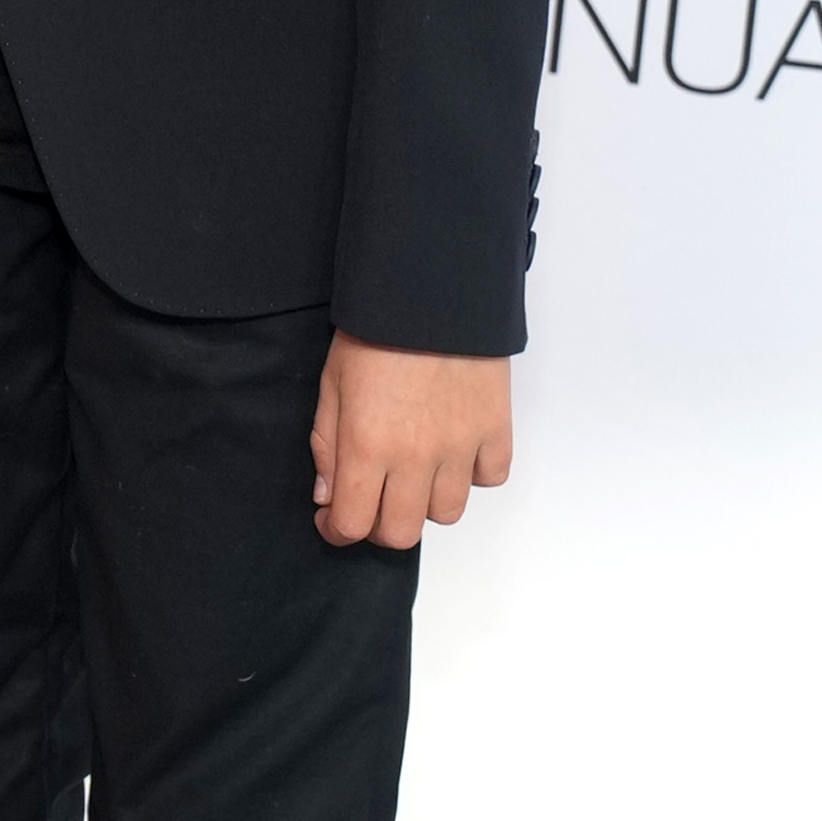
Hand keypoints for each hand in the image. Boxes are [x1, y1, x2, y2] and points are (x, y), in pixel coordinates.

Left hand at [310, 335, 510, 549]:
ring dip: (426, 502)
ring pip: (446, 514)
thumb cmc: (376, 329)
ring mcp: (460, 447)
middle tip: (371, 501)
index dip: (337, 530)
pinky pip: (490, 478)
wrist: (431, 287)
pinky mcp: (495, 429)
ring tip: (415, 472)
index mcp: (367, 445)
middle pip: (401, 533)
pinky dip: (473, 474)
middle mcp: (415, 456)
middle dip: (378, 525)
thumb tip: (327, 497)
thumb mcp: (331, 383)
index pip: (353, 525)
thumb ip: (326, 445)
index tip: (333, 520)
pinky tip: (455, 452)